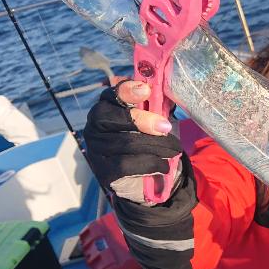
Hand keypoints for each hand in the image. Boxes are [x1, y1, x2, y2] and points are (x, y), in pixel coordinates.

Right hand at [83, 80, 182, 203]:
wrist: (147, 179)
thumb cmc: (150, 142)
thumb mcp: (156, 120)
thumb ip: (158, 105)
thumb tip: (168, 90)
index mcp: (107, 109)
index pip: (110, 95)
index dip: (126, 90)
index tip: (146, 90)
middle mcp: (95, 128)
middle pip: (114, 118)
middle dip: (143, 120)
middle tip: (165, 127)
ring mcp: (97, 150)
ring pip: (126, 142)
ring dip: (156, 145)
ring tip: (173, 149)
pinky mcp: (104, 172)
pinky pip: (127, 165)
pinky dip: (151, 164)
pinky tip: (163, 165)